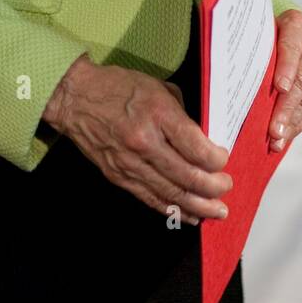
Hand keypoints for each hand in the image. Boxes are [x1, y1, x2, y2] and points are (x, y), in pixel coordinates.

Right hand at [42, 55, 232, 225]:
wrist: (75, 98)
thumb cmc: (118, 87)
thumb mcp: (158, 87)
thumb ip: (182, 114)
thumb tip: (202, 138)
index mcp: (158, 113)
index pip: (195, 147)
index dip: (216, 160)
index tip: (224, 160)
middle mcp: (145, 142)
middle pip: (187, 175)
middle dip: (213, 187)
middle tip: (226, 188)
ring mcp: (130, 163)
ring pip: (171, 193)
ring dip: (198, 206)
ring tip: (216, 212)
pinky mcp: (119, 176)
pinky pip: (150, 198)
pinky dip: (172, 210)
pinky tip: (189, 215)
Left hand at [268, 11, 301, 151]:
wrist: (290, 35)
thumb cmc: (267, 40)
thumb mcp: (261, 40)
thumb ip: (257, 56)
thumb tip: (238, 90)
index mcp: (296, 21)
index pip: (291, 45)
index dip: (285, 67)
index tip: (279, 88)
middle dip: (287, 106)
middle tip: (273, 130)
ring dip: (293, 120)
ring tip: (277, 139)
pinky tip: (288, 134)